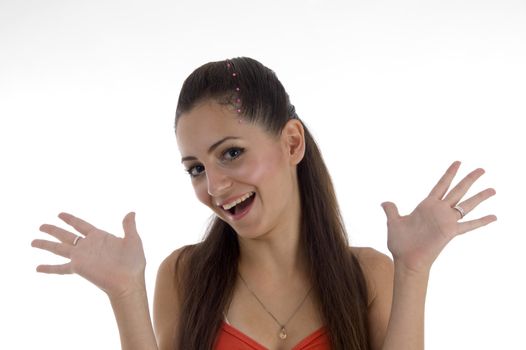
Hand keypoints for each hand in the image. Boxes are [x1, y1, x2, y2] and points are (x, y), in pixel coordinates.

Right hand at [31, 212, 145, 298]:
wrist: (129, 280)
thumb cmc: (134, 262)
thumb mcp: (133, 240)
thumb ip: (129, 226)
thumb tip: (131, 212)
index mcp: (99, 237)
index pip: (81, 225)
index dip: (70, 219)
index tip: (59, 214)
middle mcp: (87, 246)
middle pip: (65, 235)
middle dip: (53, 230)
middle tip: (40, 226)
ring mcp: (81, 257)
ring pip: (59, 248)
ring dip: (45, 244)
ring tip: (32, 241)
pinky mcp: (78, 268)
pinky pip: (60, 268)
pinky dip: (48, 268)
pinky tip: (37, 268)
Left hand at [381, 161, 496, 273]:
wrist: (406, 260)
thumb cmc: (400, 244)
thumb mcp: (394, 223)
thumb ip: (391, 211)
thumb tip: (385, 202)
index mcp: (426, 206)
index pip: (441, 185)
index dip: (449, 173)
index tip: (458, 162)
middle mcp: (439, 211)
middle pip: (458, 190)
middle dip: (469, 179)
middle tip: (482, 169)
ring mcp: (446, 221)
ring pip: (467, 205)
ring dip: (480, 197)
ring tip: (493, 189)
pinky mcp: (450, 232)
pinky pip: (469, 225)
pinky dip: (481, 221)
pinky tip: (494, 216)